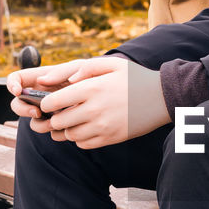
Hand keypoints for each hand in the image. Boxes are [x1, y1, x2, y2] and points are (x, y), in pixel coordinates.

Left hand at [13, 57, 171, 148]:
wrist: (162, 98)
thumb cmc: (135, 78)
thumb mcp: (112, 64)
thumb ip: (84, 68)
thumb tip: (65, 80)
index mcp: (91, 89)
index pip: (52, 102)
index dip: (46, 103)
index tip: (50, 101)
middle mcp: (94, 110)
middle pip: (57, 122)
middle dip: (55, 117)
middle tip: (61, 111)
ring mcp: (103, 127)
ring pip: (69, 135)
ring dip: (67, 129)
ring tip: (75, 119)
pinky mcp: (111, 139)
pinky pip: (83, 144)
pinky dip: (80, 138)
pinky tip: (87, 127)